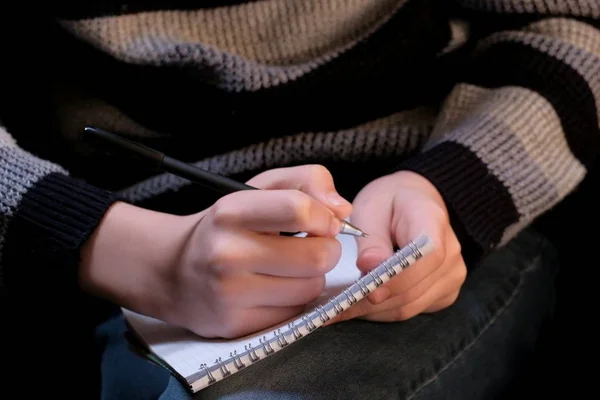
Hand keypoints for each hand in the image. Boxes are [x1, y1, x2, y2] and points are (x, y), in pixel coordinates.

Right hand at [80, 165, 351, 337]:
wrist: (173, 271)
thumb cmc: (226, 226)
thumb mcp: (258, 188)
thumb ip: (305, 181)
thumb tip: (343, 210)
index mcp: (231, 212)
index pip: (300, 209)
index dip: (325, 217)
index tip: (323, 222)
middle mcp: (227, 253)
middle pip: (317, 257)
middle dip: (325, 251)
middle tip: (311, 247)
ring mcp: (230, 294)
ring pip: (310, 288)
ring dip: (311, 278)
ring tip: (289, 269)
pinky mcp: (236, 324)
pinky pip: (294, 313)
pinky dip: (294, 300)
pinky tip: (274, 289)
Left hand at [329, 171, 466, 322]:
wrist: (412, 201)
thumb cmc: (389, 201)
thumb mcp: (372, 207)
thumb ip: (372, 238)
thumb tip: (369, 266)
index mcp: (433, 220)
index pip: (426, 257)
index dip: (398, 278)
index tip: (368, 290)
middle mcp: (451, 252)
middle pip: (414, 289)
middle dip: (373, 301)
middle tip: (336, 305)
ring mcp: (451, 275)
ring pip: (409, 306)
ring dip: (373, 311)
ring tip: (340, 307)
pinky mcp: (443, 292)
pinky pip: (411, 310)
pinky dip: (382, 312)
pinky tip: (358, 305)